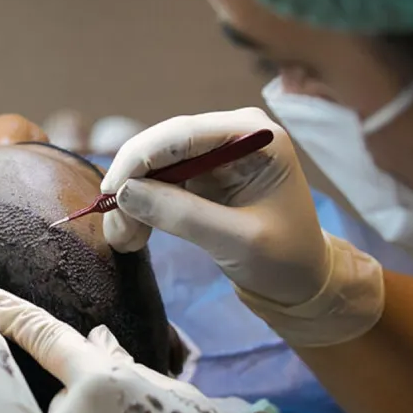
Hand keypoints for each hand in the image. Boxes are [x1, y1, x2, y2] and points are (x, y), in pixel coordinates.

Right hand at [101, 108, 383, 346]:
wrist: (303, 280)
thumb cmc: (285, 259)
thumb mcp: (237, 241)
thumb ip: (183, 215)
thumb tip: (125, 194)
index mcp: (255, 135)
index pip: (183, 133)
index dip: (139, 158)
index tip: (110, 192)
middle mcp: (231, 132)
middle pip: (162, 145)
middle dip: (132, 183)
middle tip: (114, 226)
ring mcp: (214, 151)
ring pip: (153, 164)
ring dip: (132, 199)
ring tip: (126, 240)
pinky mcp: (201, 173)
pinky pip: (158, 181)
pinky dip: (141, 206)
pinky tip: (133, 233)